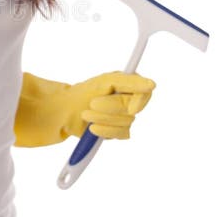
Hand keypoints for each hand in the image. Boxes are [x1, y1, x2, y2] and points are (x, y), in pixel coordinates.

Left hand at [13, 70, 155, 146]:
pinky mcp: (118, 132)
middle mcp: (130, 101)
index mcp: (129, 85)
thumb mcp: (107, 81)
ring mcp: (124, 118)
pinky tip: (92, 128)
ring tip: (86, 114)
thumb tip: (152, 84)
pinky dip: (105, 131)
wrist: (65, 112)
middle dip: (110, 108)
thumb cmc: (83, 93)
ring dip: (103, 119)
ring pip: (126, 123)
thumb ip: (130, 82)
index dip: (140, 101)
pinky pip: (121, 134)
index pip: (146, 92)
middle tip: (92, 103)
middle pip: (132, 109)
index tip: (131, 107)